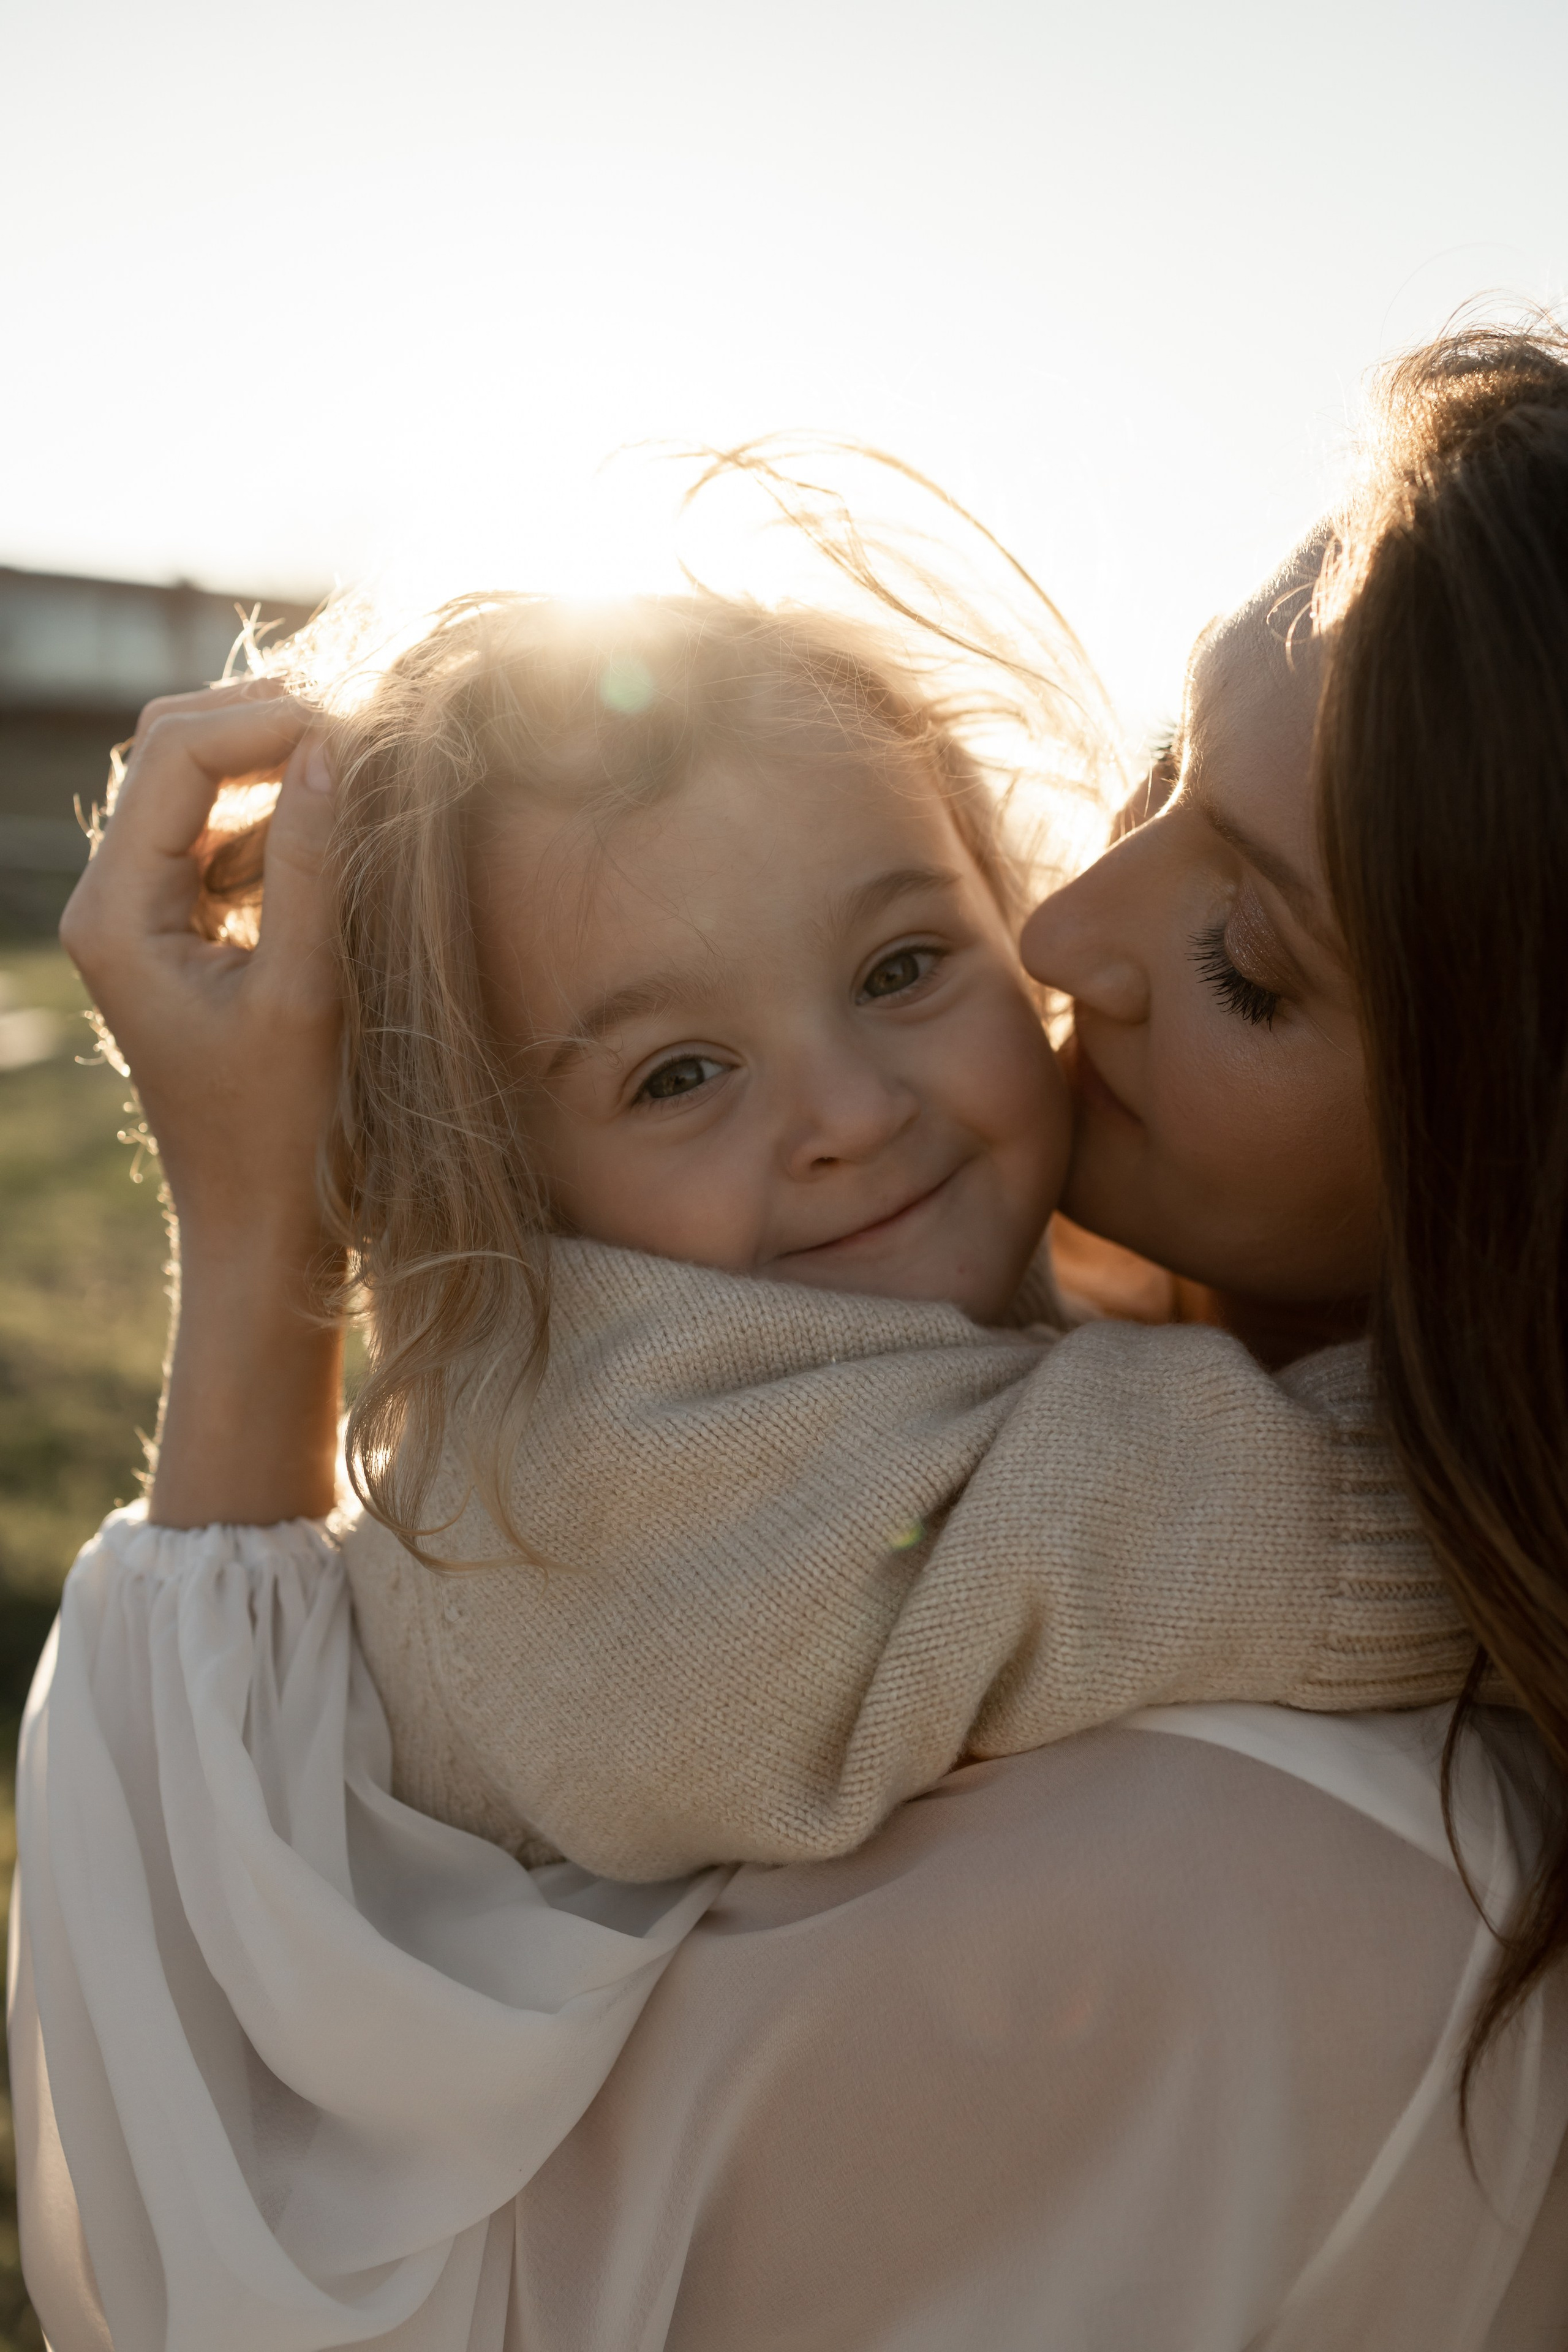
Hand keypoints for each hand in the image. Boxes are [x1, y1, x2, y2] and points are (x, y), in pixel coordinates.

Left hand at [61, 680, 336, 1252]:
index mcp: (115, 914)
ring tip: (370, 782)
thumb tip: (332, 745)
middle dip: (266, 728)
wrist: (262, 1229)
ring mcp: (144, 916)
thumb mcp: (306, 994)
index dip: (265, 721)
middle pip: (172, 752)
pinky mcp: (184, 934)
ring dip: (281, 773)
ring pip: (200, 789)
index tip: (362, 727)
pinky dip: (284, 826)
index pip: (174, 756)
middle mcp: (110, 902)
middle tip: (368, 734)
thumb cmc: (284, 1134)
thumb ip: (314, 866)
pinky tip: (344, 845)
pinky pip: (225, 842)